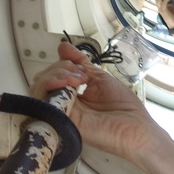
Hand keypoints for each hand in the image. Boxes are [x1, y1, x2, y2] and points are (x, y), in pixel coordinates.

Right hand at [30, 42, 154, 163]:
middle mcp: (63, 103)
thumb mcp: (100, 77)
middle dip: (59, 68)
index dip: (61, 63)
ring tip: (75, 79)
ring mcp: (61, 111)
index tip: (78, 64)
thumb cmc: (123, 105)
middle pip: (42, 80)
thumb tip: (62, 46)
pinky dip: (50, 86)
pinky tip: (67, 84)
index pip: (52, 75)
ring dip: (54, 76)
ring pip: (38, 90)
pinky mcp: (60, 119)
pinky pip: (42, 102)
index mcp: (72, 94)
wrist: (135, 126)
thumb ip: (80, 63)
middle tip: (80, 75)